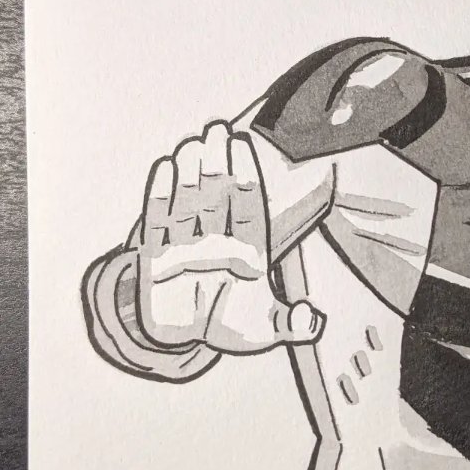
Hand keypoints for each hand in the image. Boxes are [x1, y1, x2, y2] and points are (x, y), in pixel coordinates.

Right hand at [137, 122, 323, 352]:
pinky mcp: (155, 260)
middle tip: (216, 128)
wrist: (187, 341)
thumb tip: (314, 322)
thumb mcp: (266, 331)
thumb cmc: (228, 325)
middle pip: (217, 196)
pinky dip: (159, 197)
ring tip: (191, 143)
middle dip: (217, 164)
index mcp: (248, 253)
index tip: (243, 145)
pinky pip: (157, 224)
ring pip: (188, 204)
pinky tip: (163, 168)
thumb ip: (292, 325)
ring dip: (189, 174)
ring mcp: (185, 248)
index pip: (248, 207)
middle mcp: (217, 243)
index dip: (246, 176)